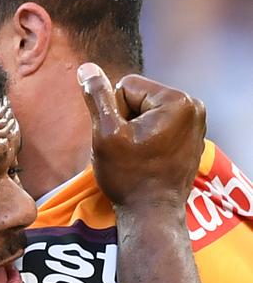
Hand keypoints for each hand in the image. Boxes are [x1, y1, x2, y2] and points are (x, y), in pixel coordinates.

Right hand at [77, 62, 205, 209]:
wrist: (150, 214)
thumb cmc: (128, 176)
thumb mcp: (105, 134)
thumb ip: (97, 96)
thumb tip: (86, 68)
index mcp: (177, 101)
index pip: (126, 86)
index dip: (113, 113)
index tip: (121, 140)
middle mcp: (193, 108)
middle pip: (138, 98)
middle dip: (125, 121)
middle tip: (127, 150)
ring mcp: (195, 124)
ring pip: (145, 114)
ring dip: (133, 132)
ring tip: (136, 157)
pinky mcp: (191, 139)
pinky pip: (157, 127)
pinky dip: (146, 141)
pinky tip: (145, 161)